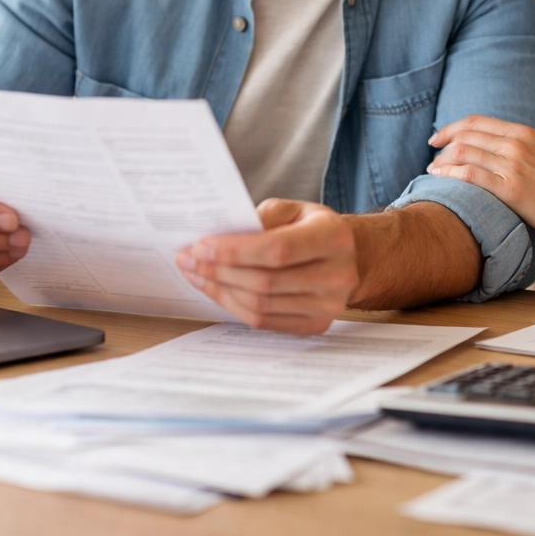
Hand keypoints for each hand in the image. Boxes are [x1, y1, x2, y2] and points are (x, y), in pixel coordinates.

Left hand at [174, 200, 358, 335]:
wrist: (347, 257)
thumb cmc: (312, 228)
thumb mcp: (293, 209)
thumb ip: (261, 219)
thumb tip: (217, 238)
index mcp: (334, 237)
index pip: (277, 249)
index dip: (235, 251)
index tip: (200, 246)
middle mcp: (337, 276)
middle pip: (265, 281)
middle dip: (218, 271)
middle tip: (187, 258)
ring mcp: (328, 306)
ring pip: (260, 305)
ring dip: (219, 289)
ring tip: (194, 273)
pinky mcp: (315, 326)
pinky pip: (264, 322)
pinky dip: (233, 305)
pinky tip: (215, 289)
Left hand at [427, 115, 534, 248]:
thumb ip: (523, 152)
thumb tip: (497, 155)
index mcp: (526, 133)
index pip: (477, 122)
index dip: (452, 128)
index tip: (438, 139)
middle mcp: (518, 143)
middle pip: (466, 135)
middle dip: (442, 145)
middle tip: (432, 158)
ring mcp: (515, 164)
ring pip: (464, 152)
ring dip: (442, 161)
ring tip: (433, 172)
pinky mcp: (513, 189)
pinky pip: (471, 175)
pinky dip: (449, 173)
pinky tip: (439, 178)